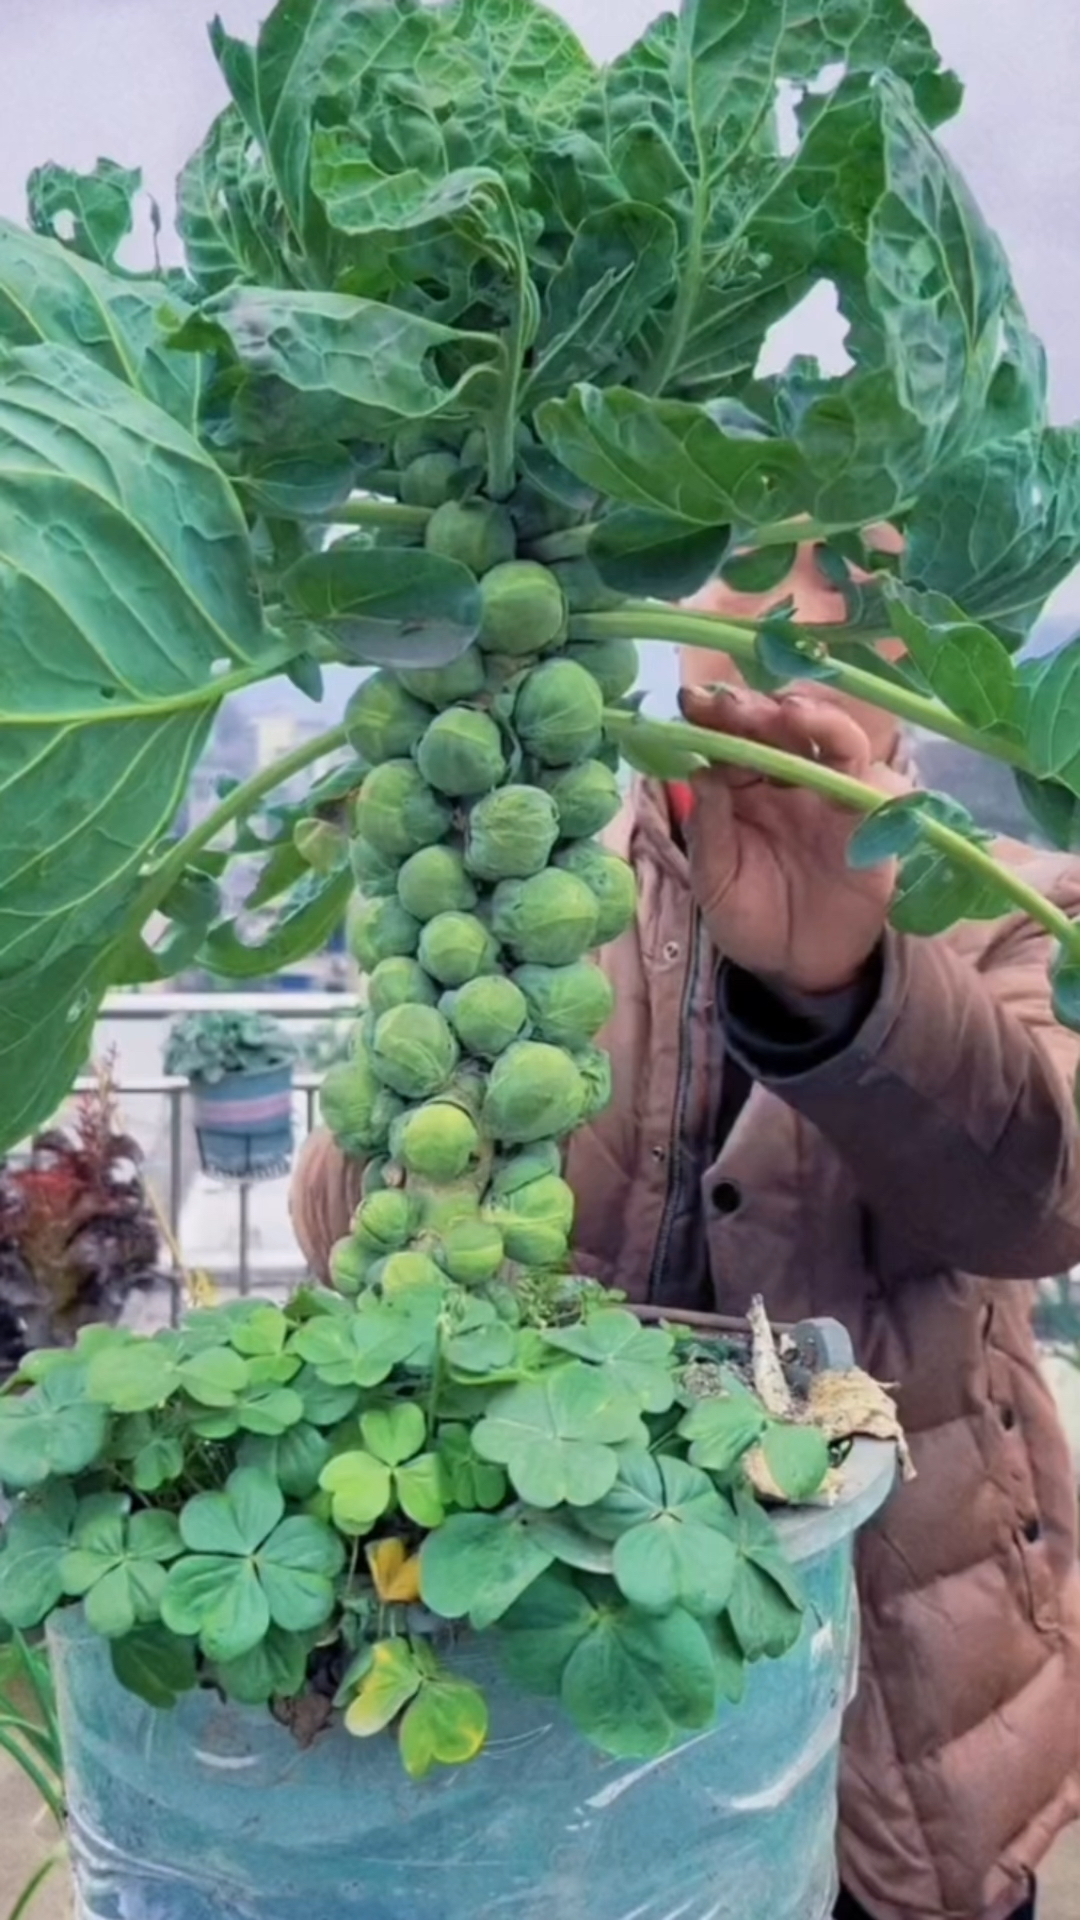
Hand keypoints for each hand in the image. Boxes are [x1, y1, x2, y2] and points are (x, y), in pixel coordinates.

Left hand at [678, 683, 909, 994]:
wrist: (795, 967)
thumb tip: (700, 774)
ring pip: (836, 741)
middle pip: (782, 728)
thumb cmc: (749, 918)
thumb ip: (711, 831)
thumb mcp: (716, 881)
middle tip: (733, 702)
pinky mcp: (873, 825)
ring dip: (817, 721)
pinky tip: (848, 766)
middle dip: (758, 709)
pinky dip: (869, 774)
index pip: (733, 738)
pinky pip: (881, 790)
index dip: (714, 717)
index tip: (690, 702)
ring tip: (791, 712)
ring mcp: (834, 797)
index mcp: (745, 786)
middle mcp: (791, 780)